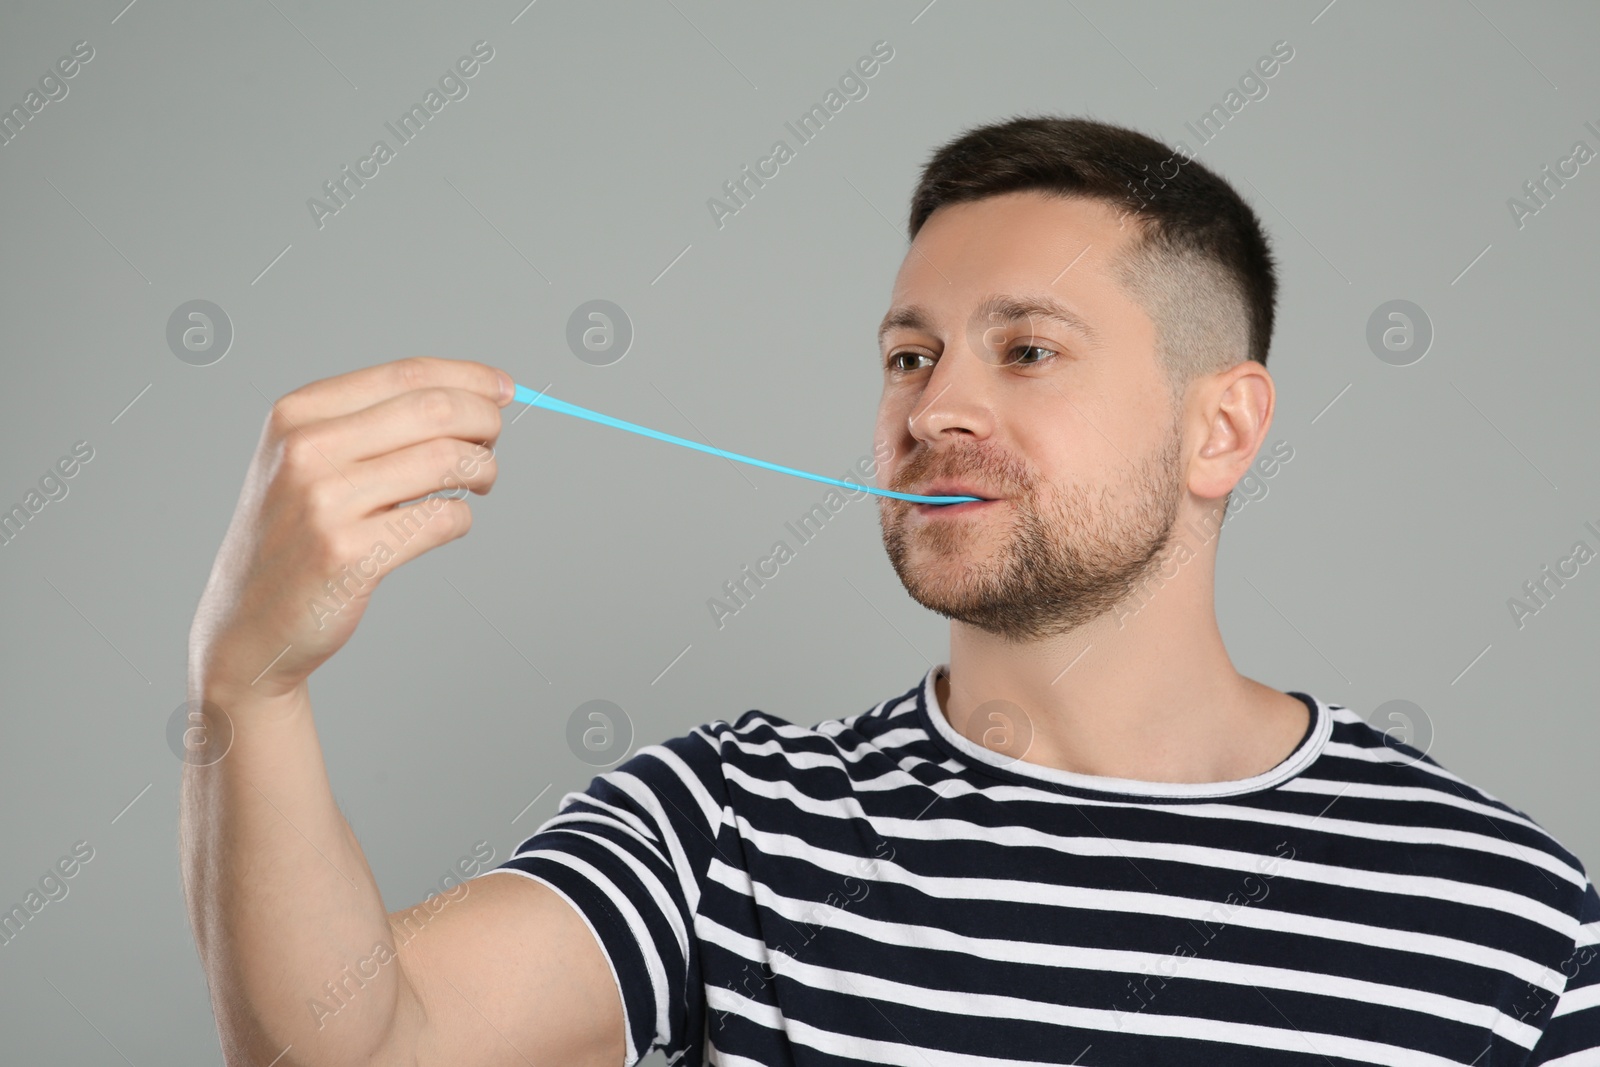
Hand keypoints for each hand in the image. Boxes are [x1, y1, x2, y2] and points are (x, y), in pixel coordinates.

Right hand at [188, 356, 513, 701]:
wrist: (248, 623)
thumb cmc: (293, 536)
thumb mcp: (308, 460)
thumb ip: (375, 422)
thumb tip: (475, 394)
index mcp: (299, 414)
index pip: (407, 373)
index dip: (470, 379)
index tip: (503, 390)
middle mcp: (307, 450)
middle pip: (435, 410)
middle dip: (485, 422)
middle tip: (492, 444)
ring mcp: (325, 504)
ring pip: (447, 461)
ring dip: (483, 470)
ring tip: (480, 483)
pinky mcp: (348, 555)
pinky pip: (442, 519)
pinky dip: (461, 518)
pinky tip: (446, 523)